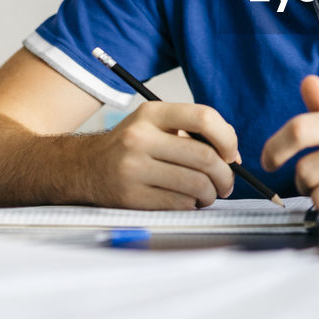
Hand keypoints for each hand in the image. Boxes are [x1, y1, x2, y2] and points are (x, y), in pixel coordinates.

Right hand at [84, 101, 240, 209]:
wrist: (85, 167)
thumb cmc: (132, 146)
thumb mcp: (157, 124)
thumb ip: (195, 132)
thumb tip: (233, 157)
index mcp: (152, 113)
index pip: (204, 117)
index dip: (227, 138)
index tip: (230, 154)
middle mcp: (140, 138)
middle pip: (205, 157)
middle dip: (225, 175)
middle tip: (227, 183)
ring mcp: (134, 168)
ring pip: (196, 184)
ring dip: (211, 193)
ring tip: (208, 193)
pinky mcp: (131, 196)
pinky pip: (179, 203)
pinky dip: (192, 205)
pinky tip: (188, 201)